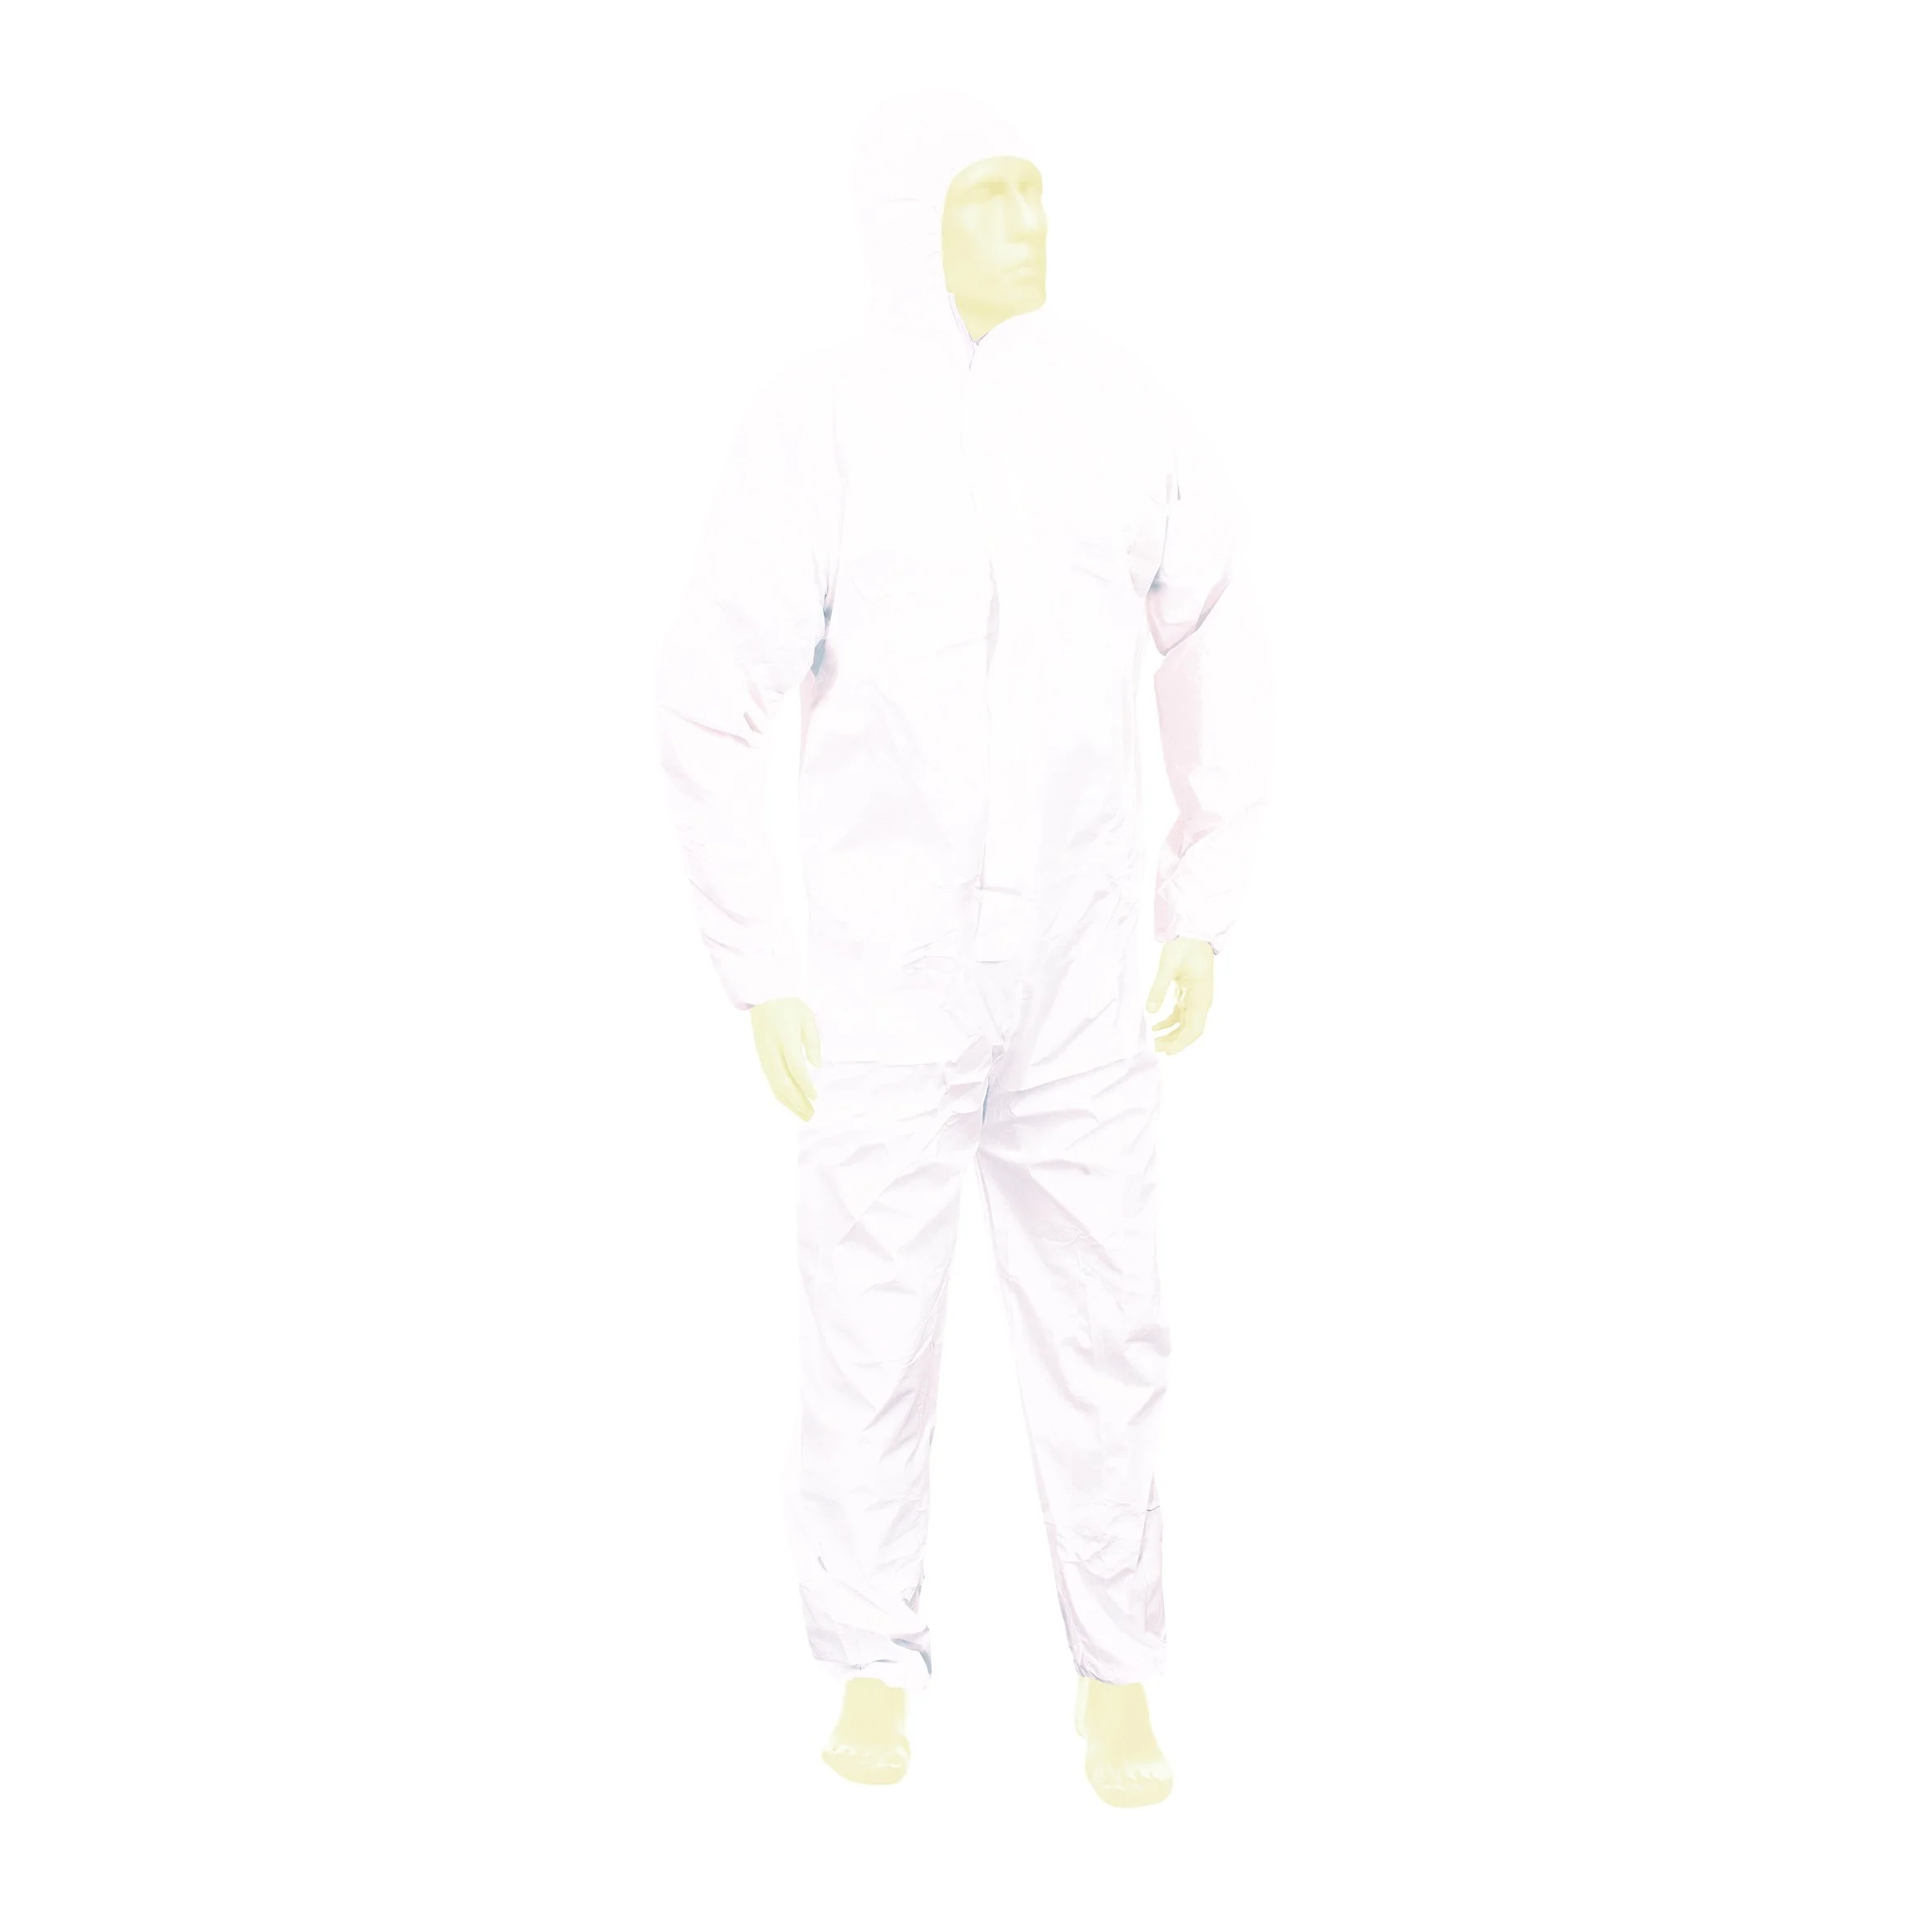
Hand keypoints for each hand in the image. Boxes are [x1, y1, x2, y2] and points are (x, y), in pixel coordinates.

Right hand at [750, 996, 821, 1120]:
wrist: (763, 996)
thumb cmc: (789, 1005)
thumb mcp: (807, 1017)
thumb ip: (813, 1042)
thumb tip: (816, 1066)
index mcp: (785, 1038)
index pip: (795, 1067)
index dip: (805, 1084)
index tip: (815, 1097)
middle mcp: (772, 1050)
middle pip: (783, 1082)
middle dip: (797, 1101)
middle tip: (811, 1114)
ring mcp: (764, 1055)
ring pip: (775, 1084)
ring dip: (789, 1102)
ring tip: (803, 1114)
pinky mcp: (761, 1057)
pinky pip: (771, 1080)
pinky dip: (781, 1094)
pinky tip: (790, 1101)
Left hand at [1145, 938, 1214, 1055]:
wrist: (1194, 933)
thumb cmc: (1184, 947)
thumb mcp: (1167, 966)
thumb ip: (1158, 988)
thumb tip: (1149, 1011)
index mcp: (1201, 998)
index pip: (1194, 1029)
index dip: (1181, 1043)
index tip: (1166, 1051)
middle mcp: (1201, 1002)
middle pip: (1190, 1031)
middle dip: (1175, 1042)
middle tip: (1155, 1049)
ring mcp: (1196, 999)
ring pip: (1186, 1025)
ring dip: (1172, 1035)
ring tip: (1154, 1042)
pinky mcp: (1189, 994)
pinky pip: (1181, 1015)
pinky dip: (1169, 1023)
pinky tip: (1155, 1027)